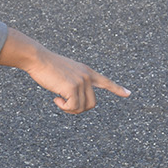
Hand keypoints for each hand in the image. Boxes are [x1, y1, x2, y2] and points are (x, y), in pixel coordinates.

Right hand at [0, 29, 130, 113]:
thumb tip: (77, 101)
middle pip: (92, 104)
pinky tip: (56, 99)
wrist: (38, 59)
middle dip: (78, 109)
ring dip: (69, 109)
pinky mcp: (73, 87)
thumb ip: (74, 84)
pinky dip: (64, 107)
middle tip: (64, 104)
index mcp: (86, 71)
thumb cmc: (47, 67)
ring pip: (82, 107)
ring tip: (58, 100)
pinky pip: (73, 107)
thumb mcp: (65, 74)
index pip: (105, 81)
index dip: (117, 89)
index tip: (128, 93)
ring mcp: (82, 81)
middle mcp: (87, 76)